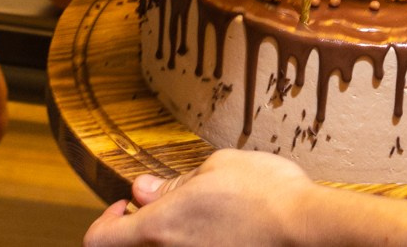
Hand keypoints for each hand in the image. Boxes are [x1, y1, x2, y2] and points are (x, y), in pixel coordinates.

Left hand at [84, 150, 315, 246]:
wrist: (307, 228)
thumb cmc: (266, 193)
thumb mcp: (216, 167)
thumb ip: (173, 184)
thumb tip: (143, 190)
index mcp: (160, 227)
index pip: (100, 240)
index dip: (104, 221)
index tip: (126, 203)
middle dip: (140, 225)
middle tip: (164, 204)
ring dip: (171, 234)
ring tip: (201, 213)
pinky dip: (196, 241)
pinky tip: (221, 227)